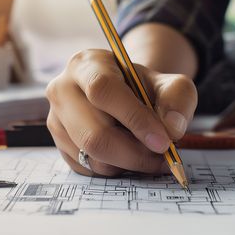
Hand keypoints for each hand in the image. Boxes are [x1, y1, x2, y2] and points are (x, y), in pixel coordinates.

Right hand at [46, 49, 197, 175]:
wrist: (125, 96)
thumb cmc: (144, 88)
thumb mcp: (170, 83)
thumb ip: (178, 100)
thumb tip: (172, 129)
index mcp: (86, 65)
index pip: (103, 90)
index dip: (135, 118)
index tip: (163, 141)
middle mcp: (62, 91)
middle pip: (93, 134)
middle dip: (135, 153)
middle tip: (163, 157)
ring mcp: (57, 121)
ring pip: (93, 157)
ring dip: (129, 163)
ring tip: (149, 152)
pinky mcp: (61, 147)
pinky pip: (90, 169)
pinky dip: (117, 169)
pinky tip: (130, 154)